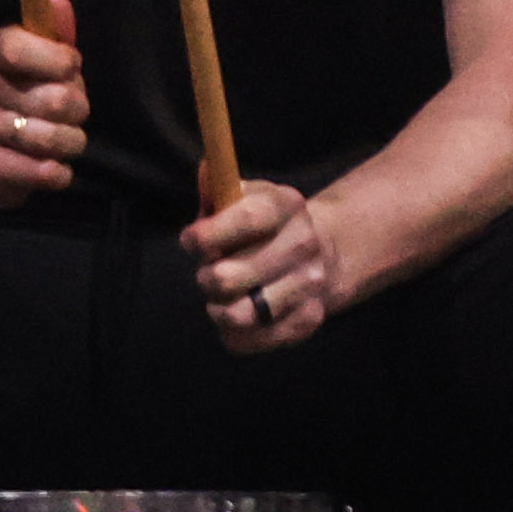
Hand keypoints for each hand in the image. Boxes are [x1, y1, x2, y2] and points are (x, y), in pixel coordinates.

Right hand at [0, 0, 89, 205]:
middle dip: (78, 108)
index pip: (22, 48)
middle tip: (70, 111)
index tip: (70, 68)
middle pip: (56, 99)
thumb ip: (55, 32)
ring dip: (71, 142)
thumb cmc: (19, 94)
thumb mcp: (38, 58)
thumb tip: (57, 1)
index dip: (60, 61)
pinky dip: (57, 173)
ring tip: (63, 139)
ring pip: (52, 138)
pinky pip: (39, 171)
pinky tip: (54, 168)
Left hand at [186, 180, 342, 355]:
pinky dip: (233, 334)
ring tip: (225, 297)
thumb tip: (205, 170)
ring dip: (219, 308)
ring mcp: (310, 285)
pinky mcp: (307, 321)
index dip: (207, 235)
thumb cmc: (262, 227)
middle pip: (229, 278)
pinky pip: (248, 341)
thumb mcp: (243, 197)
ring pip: (237, 315)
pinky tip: (239, 314)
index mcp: (287, 205)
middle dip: (207, 277)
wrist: (321, 254)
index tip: (192, 240)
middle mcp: (305, 244)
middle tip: (212, 272)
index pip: (245, 219)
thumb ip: (218, 189)